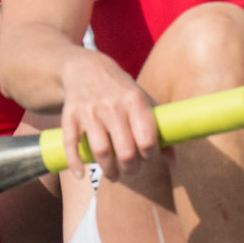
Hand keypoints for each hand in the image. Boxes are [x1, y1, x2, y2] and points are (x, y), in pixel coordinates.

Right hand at [57, 49, 163, 179]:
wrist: (86, 68)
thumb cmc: (121, 90)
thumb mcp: (143, 101)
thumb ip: (158, 129)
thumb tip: (173, 161)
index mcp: (135, 101)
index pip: (147, 140)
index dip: (150, 156)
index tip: (148, 159)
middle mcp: (112, 106)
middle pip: (125, 151)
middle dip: (131, 168)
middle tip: (132, 170)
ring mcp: (89, 111)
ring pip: (101, 151)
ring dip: (109, 171)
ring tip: (114, 175)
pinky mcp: (70, 115)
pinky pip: (72, 144)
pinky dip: (75, 162)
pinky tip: (81, 174)